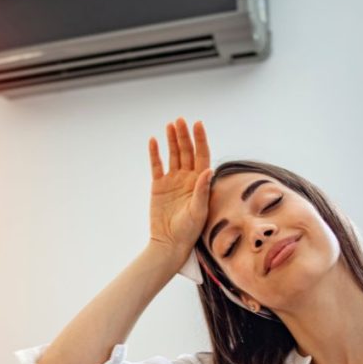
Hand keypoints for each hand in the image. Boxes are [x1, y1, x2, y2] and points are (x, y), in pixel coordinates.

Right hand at [147, 117, 212, 258]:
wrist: (170, 242)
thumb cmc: (189, 230)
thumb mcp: (198, 211)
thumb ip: (202, 190)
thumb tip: (208, 170)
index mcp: (200, 182)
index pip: (202, 155)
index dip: (200, 139)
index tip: (198, 124)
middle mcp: (187, 178)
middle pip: (187, 151)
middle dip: (184, 135)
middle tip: (180, 120)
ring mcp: (172, 181)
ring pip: (173, 155)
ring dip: (172, 140)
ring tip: (170, 125)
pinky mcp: (159, 186)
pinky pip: (157, 165)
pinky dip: (155, 153)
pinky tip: (154, 141)